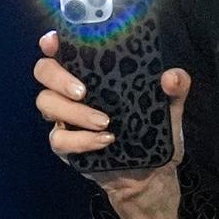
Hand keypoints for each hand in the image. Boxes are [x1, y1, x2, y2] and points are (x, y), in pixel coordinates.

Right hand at [34, 30, 188, 218]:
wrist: (150, 176)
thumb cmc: (153, 134)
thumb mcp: (170, 109)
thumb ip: (175, 88)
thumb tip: (170, 77)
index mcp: (93, 74)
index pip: (63, 50)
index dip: (52, 43)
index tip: (54, 42)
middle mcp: (72, 92)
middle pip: (43, 71)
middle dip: (58, 77)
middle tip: (83, 91)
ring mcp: (65, 119)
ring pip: (47, 103)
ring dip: (74, 112)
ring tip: (105, 122)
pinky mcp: (65, 146)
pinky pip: (58, 139)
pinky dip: (81, 140)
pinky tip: (104, 141)